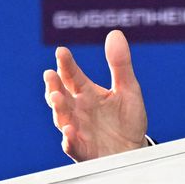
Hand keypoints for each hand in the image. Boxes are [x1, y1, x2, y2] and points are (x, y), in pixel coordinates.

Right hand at [43, 30, 147, 160]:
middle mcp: (78, 110)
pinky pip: (73, 145)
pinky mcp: (83, 150)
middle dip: (54, 86)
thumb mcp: (129, 89)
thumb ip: (120, 64)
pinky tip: (70, 131)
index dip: (66, 64)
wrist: (134, 150)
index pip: (72, 76)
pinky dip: (70, 139)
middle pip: (60, 96)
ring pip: (62, 119)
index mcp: (87, 93)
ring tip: (58, 98)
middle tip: (50, 75)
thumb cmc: (128, 120)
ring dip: (59, 109)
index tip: (62, 52)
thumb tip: (115, 33)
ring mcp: (78, 130)